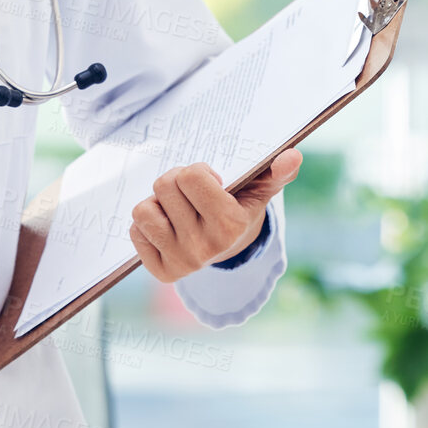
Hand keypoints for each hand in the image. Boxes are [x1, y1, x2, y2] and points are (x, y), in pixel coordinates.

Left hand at [127, 149, 301, 282]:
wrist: (231, 248)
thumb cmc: (239, 208)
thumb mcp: (259, 190)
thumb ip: (277, 171)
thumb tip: (292, 155)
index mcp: (230, 225)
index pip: (190, 175)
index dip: (198, 172)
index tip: (211, 184)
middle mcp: (205, 248)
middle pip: (164, 186)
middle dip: (176, 181)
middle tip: (192, 194)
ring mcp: (181, 262)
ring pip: (144, 209)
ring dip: (159, 203)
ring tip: (178, 209)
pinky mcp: (162, 271)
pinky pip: (135, 230)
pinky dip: (149, 222)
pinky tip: (168, 226)